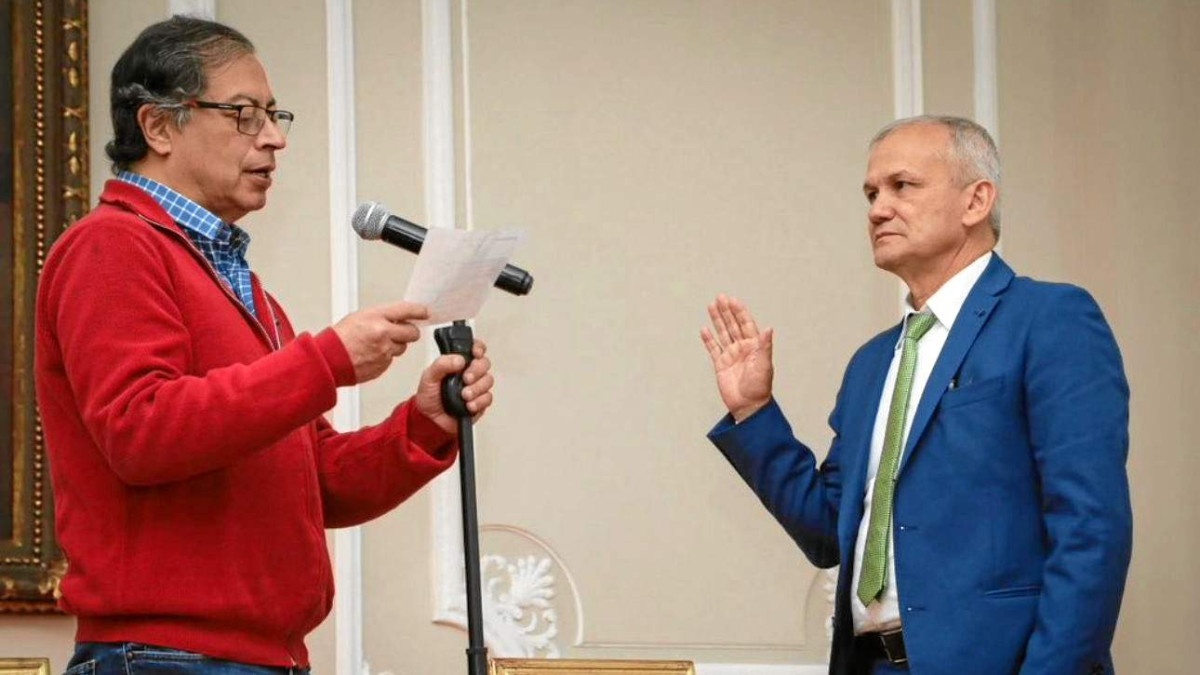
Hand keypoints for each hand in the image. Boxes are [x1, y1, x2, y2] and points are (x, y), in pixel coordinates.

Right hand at [332, 302, 428, 383]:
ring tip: (377, 344)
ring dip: (395, 345)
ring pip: (402, 347)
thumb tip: (397, 318)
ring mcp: (385, 351)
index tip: (425, 312)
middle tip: (401, 331)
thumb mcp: (359, 317)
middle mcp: (384, 333)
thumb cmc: (339, 338)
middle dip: (409, 332)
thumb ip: (381, 317)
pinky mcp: (383, 365)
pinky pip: (391, 359)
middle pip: (412, 332)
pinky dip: (385, 357)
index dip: (419, 311)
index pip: (406, 310)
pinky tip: (371, 354)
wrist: (328, 359)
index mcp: (376, 317)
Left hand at [415, 338, 493, 433]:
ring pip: (488, 381)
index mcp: (459, 362)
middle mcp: (470, 372)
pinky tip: (469, 405)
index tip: (475, 353)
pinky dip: (479, 402)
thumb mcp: (429, 376)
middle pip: (484, 364)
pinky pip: (487, 398)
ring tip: (464, 395)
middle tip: (466, 378)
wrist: (429, 419)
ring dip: (477, 388)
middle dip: (477, 370)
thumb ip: (442, 364)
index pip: (474, 349)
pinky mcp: (480, 402)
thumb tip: (459, 360)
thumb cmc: (429, 396)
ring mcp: (476, 387)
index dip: (479, 348)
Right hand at [700, 294, 773, 421]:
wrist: (748, 405)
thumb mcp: (764, 365)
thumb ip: (765, 346)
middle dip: (726, 311)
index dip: (739, 312)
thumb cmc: (760, 387)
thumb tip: (769, 328)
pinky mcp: (720, 365)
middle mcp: (742, 348)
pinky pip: (713, 349)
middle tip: (720, 297)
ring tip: (711, 306)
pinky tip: (704, 329)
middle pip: (732, 325)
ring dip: (717, 320)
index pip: (746, 324)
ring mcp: (730, 356)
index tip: (733, 300)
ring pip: (722, 333)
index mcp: (754, 346)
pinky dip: (708, 339)